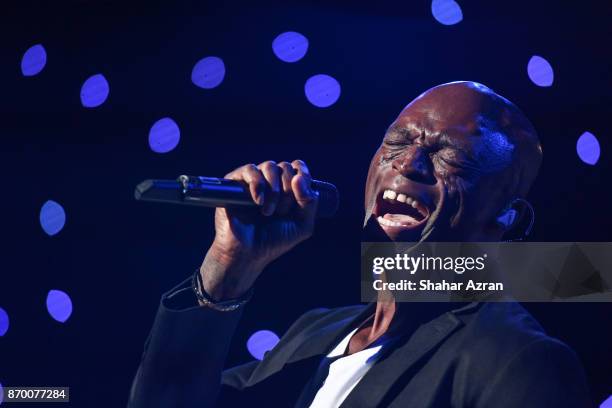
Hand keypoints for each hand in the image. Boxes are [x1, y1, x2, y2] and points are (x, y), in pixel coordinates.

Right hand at [200, 160, 317, 300]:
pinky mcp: (235, 183)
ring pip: (270, 166)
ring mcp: (253, 181)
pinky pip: (250, 170)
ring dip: (274, 190)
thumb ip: (310, 202)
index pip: (298, 168)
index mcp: (288, 189)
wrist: (247, 254)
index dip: (303, 176)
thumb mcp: (302, 226)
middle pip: (286, 167)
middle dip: (288, 191)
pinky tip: (258, 202)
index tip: (301, 195)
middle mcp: (271, 182)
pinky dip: (258, 185)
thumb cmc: (273, 241)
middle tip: (281, 213)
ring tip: (268, 212)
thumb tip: (299, 177)